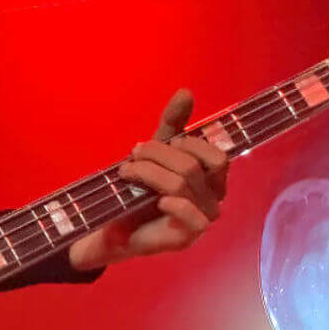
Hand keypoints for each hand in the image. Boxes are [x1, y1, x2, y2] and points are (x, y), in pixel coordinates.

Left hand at [68, 89, 228, 270]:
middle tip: (133, 156)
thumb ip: (173, 124)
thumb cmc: (139, 189)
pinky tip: (154, 200)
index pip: (215, 155)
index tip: (153, 144)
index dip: (185, 143)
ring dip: (148, 172)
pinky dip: (171, 203)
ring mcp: (202, 219)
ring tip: (126, 172)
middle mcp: (213, 198)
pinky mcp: (188, 237)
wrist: (112, 225)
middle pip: (193, 165)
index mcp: (212, 178)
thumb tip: (186, 92)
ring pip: (182, 183)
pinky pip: (193, 216)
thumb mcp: (155, 152)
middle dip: (158, 154)